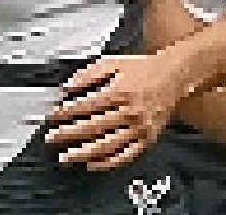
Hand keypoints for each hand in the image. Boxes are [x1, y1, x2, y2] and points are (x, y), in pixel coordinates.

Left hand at [44, 53, 183, 169]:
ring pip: (108, 145)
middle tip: (52, 138)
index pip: (85, 106)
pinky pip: (126, 155)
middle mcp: (130, 112)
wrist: (173, 76)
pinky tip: (93, 163)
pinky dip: (108, 162)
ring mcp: (139, 128)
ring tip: (67, 156)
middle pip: (93, 127)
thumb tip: (68, 87)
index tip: (53, 117)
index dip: (65, 113)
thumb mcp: (113, 62)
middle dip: (68, 134)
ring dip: (84, 152)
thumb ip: (88, 74)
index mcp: (119, 92)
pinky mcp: (147, 139)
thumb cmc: (143, 69)